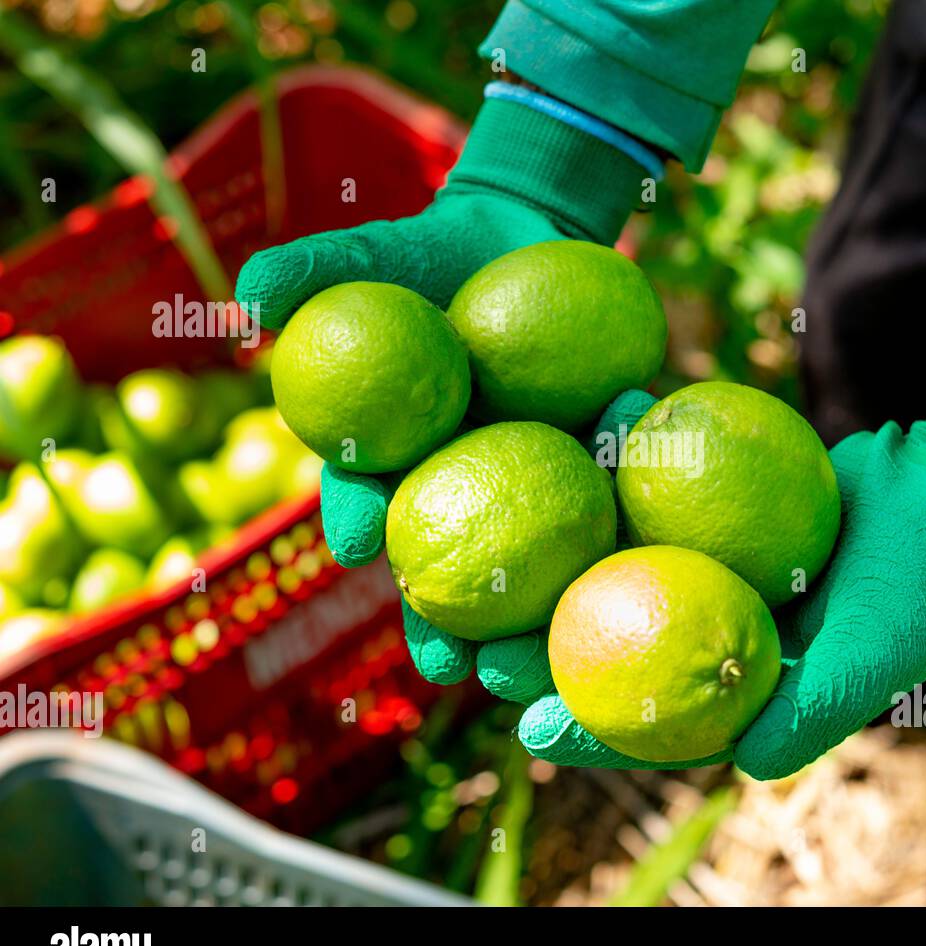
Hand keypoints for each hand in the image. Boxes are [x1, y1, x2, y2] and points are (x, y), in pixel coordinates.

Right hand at [235, 90, 646, 696]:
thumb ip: (312, 272)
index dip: (360, 520)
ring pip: (527, 563)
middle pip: (448, 562)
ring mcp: (525, 480)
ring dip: (528, 625)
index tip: (360, 545)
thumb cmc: (431, 255)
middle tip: (450, 669)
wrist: (524, 239)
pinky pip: (604, 496)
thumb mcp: (370, 257)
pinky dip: (611, 526)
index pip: (366, 493)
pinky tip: (626, 561)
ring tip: (529, 672)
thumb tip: (246, 300)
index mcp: (392, 452)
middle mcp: (455, 481)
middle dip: (446, 623)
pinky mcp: (590, 467)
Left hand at [521, 343, 925, 777]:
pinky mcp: (707, 502)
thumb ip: (816, 705)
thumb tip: (742, 761)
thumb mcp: (881, 647)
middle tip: (481, 653)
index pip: (661, 722)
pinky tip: (578, 439)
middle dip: (547, 655)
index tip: (535, 732)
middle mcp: (713, 623)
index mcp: (746, 681)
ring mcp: (707, 561)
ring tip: (492, 564)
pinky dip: (620, 463)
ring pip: (615, 568)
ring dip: (556, 564)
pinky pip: (650, 489)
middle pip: (615, 647)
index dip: (599, 732)